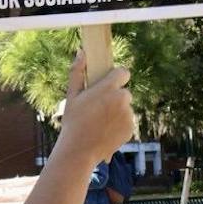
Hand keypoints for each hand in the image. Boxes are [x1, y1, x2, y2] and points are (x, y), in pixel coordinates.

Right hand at [58, 50, 133, 167]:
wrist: (80, 151)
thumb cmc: (73, 121)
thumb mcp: (71, 95)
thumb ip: (77, 72)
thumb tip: (81, 52)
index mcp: (108, 88)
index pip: (123, 72)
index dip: (117, 76)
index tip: (109, 82)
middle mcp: (122, 100)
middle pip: (124, 91)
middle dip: (115, 96)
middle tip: (99, 107)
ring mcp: (128, 115)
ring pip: (125, 107)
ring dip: (117, 111)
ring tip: (100, 122)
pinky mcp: (131, 129)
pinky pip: (127, 121)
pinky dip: (119, 124)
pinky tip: (105, 130)